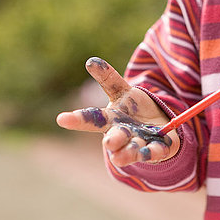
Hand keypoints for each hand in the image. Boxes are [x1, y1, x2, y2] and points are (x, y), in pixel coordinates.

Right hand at [56, 57, 179, 166]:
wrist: (157, 126)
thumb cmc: (134, 109)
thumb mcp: (122, 91)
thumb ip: (108, 79)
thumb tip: (90, 61)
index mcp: (111, 120)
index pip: (92, 119)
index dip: (77, 119)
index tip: (61, 119)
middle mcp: (123, 134)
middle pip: (115, 137)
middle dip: (112, 140)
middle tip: (108, 143)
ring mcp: (140, 143)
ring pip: (132, 149)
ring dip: (128, 153)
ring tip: (121, 158)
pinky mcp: (158, 149)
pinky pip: (155, 152)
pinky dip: (151, 152)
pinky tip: (149, 152)